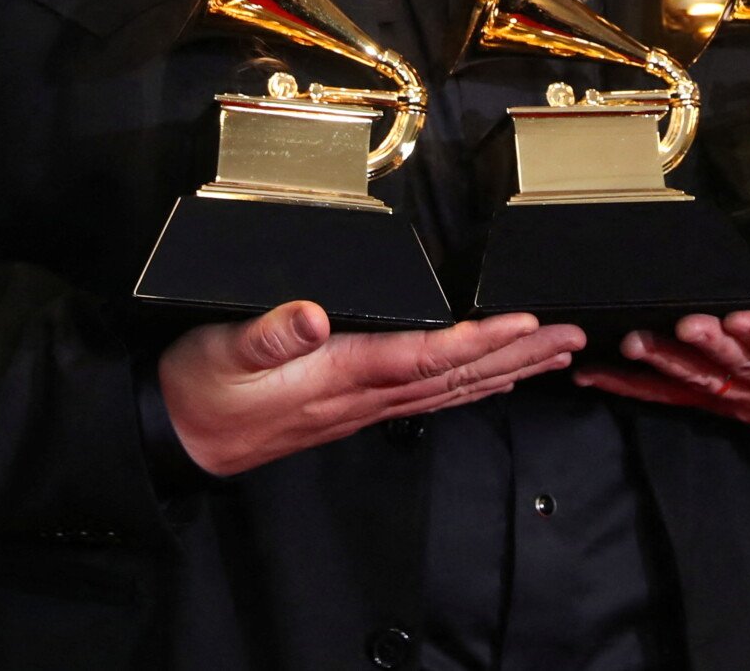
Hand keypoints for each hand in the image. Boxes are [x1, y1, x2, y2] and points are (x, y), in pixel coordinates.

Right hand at [158, 301, 585, 476]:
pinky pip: (429, 397)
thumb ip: (267, 334)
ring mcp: (361, 406)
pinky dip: (470, 383)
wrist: (177, 434)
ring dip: (507, 369)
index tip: (527, 324)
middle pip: (456, 375)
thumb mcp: (221, 351)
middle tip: (573, 338)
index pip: (424, 358)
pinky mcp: (353, 407)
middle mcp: (361, 395)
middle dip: (518, 354)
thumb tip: (310, 314)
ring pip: (450, 388)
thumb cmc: (199, 387)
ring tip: (554, 353)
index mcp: (338, 374)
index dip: (479, 340)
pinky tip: (493, 377)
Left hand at [572, 281, 749, 442]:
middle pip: (744, 368)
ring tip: (634, 344)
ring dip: (668, 365)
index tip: (745, 322)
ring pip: (705, 383)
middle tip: (682, 324)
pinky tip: (595, 375)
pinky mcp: (723, 400)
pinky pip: (675, 396)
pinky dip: (635, 387)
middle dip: (710, 347)